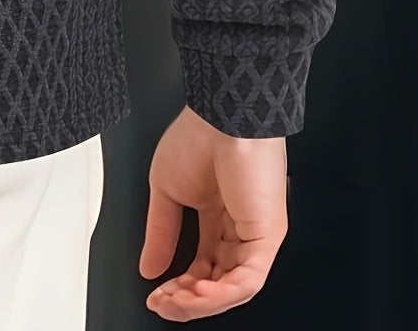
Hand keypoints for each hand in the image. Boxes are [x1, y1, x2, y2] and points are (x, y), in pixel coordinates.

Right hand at [139, 104, 288, 318]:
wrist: (221, 115)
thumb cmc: (200, 136)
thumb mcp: (167, 190)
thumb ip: (160, 232)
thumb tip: (149, 267)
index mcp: (217, 215)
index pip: (201, 266)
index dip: (178, 285)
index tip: (155, 292)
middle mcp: (239, 228)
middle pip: (216, 283)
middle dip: (187, 299)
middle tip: (162, 303)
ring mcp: (256, 234)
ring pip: (233, 288)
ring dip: (202, 302)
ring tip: (175, 299)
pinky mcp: (268, 236)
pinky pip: (249, 279)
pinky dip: (222, 293)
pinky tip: (198, 292)